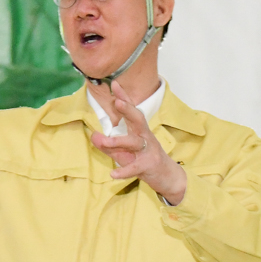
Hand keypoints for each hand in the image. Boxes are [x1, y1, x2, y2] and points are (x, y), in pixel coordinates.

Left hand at [91, 83, 186, 204]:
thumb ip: (107, 144)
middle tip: (117, 102)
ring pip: (134, 143)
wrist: (167, 177)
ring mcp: (148, 151)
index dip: (123, 97)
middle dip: (128, 110)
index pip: (131, 111)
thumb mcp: (124, 151)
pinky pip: (135, 168)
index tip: (114, 84)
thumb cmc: (143, 160)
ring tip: (105, 142)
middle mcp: (144, 137)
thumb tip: (93, 134)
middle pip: (138, 120)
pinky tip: (113, 175)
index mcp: (139, 130)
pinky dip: (124, 171)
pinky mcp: (148, 166)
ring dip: (119, 141)